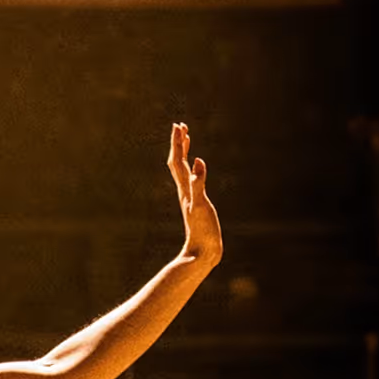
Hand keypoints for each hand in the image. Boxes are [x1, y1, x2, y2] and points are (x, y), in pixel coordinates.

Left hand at [168, 122, 221, 266]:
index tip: (178, 125)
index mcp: (185, 188)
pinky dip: (193, 170)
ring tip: (186, 139)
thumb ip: (198, 183)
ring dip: (182, 154)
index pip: (178, 160)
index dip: (178, 143)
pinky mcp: (195, 204)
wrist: (201, 252)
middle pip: (177, 162)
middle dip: (178, 143)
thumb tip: (197, 161)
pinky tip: (196, 168)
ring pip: (182, 171)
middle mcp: (184, 190)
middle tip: (180, 126)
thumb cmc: (202, 230)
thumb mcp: (200, 204)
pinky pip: (192, 182)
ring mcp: (189, 197)